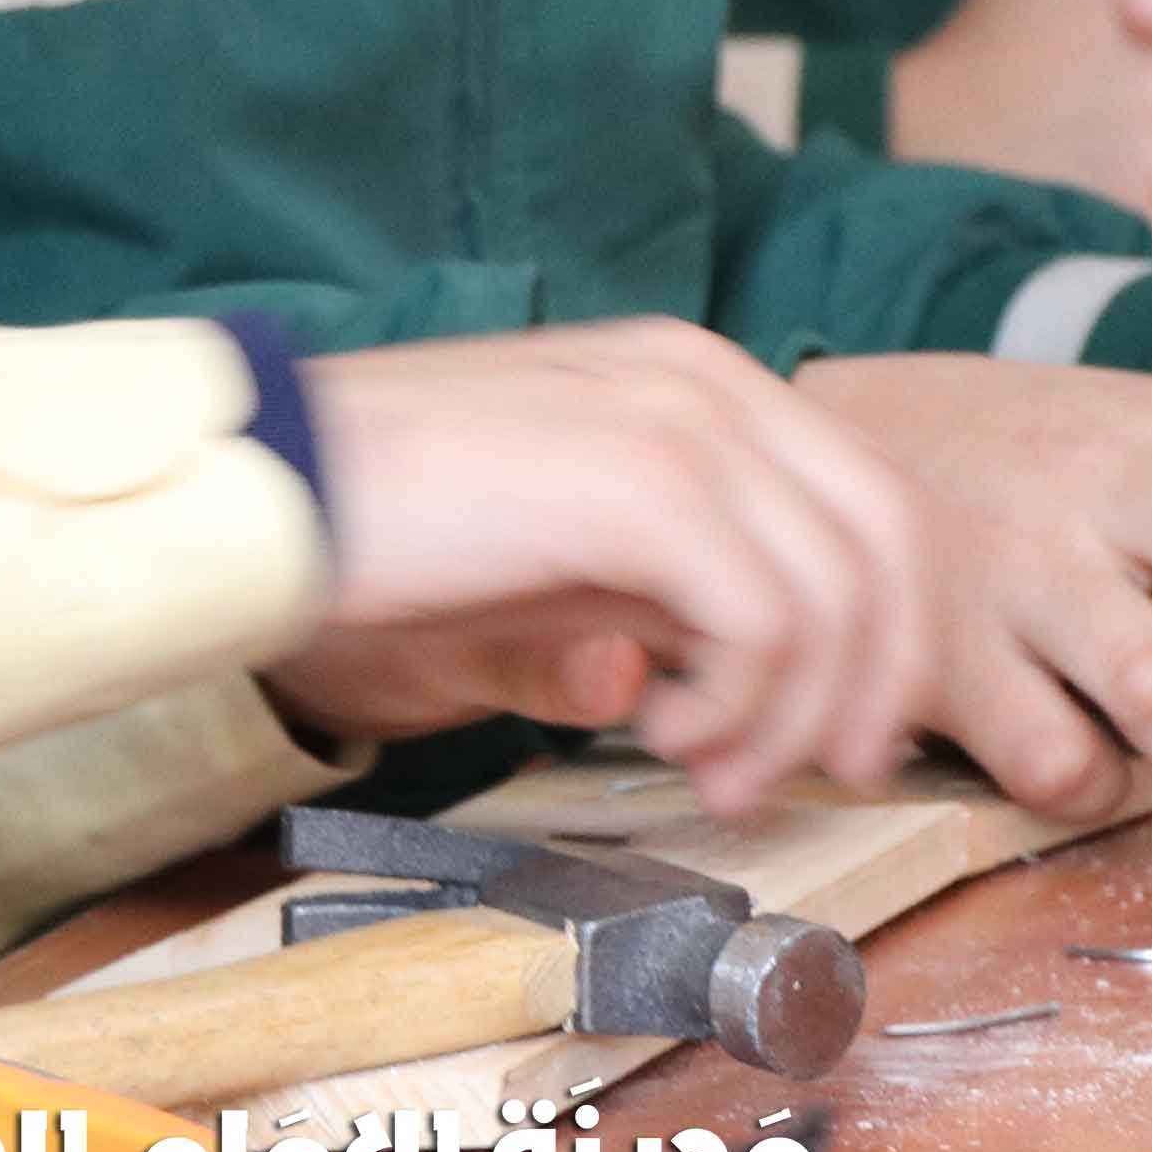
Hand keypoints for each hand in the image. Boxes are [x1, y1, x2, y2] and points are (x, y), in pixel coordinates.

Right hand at [285, 324, 929, 802]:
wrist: (265, 493)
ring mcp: (678, 420)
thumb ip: (641, 601)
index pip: (863, 500)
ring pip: (840, 589)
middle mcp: (702, 377)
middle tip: (817, 774)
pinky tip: (660, 734)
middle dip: (872, 679)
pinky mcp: (643, 485)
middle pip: (886, 538)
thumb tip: (706, 681)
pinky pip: (768, 620)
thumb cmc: (379, 530)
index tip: (833, 735)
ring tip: (713, 772)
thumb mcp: (542, 569)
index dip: (879, 631)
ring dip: (796, 712)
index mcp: (688, 377)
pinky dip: (743, 704)